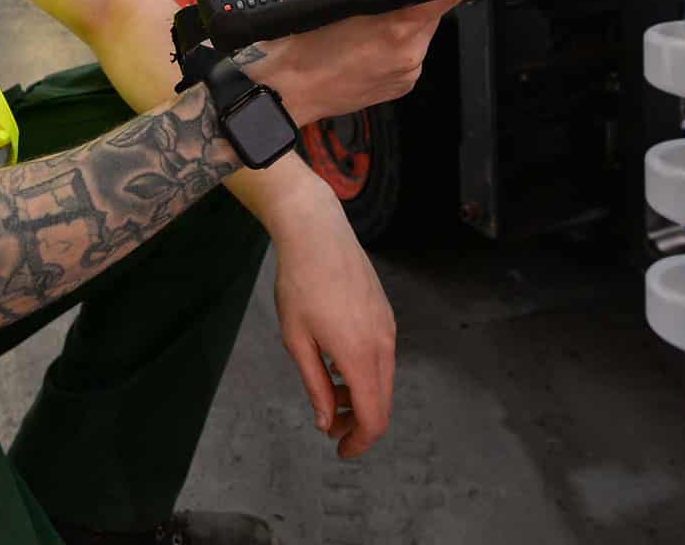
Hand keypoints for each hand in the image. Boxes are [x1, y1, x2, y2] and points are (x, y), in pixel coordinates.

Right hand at [240, 0, 458, 125]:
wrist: (288, 90)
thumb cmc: (304, 50)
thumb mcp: (340, 0)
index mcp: (398, 29)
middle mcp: (410, 54)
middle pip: (432, 13)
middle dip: (413, 3)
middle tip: (382, 1)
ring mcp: (407, 73)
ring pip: (420, 34)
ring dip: (404, 26)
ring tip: (368, 27)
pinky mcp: (401, 86)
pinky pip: (409, 55)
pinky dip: (396, 47)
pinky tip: (368, 47)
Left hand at [270, 181, 394, 457]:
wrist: (317, 233)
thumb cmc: (299, 284)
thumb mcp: (297, 340)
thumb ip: (316, 385)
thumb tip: (327, 421)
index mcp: (359, 354)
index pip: (373, 416)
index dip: (360, 441)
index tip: (340, 451)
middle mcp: (382, 343)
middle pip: (382, 401)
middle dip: (358, 421)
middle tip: (329, 426)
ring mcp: (387, 327)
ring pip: (383, 379)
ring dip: (360, 396)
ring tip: (327, 391)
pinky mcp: (385, 314)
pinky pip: (381, 356)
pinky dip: (364, 372)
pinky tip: (336, 362)